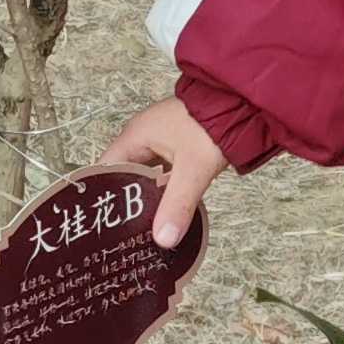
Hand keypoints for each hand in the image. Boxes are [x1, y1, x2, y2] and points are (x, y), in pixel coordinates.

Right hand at [99, 97, 229, 247]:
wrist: (243, 103)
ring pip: (145, 177)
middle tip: (122, 234)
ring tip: (141, 230)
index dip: (101, 195)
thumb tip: (163, 239)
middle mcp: (143, 138)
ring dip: (145, 198)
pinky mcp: (178, 149)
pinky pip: (162, 175)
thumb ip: (177, 205)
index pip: (105, 170)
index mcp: (135, 137)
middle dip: (124, 202)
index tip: (100, 222)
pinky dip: (162, 192)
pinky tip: (166, 212)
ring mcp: (161, 143)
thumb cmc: (212, 124)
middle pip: (124, 176)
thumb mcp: (193, 169)